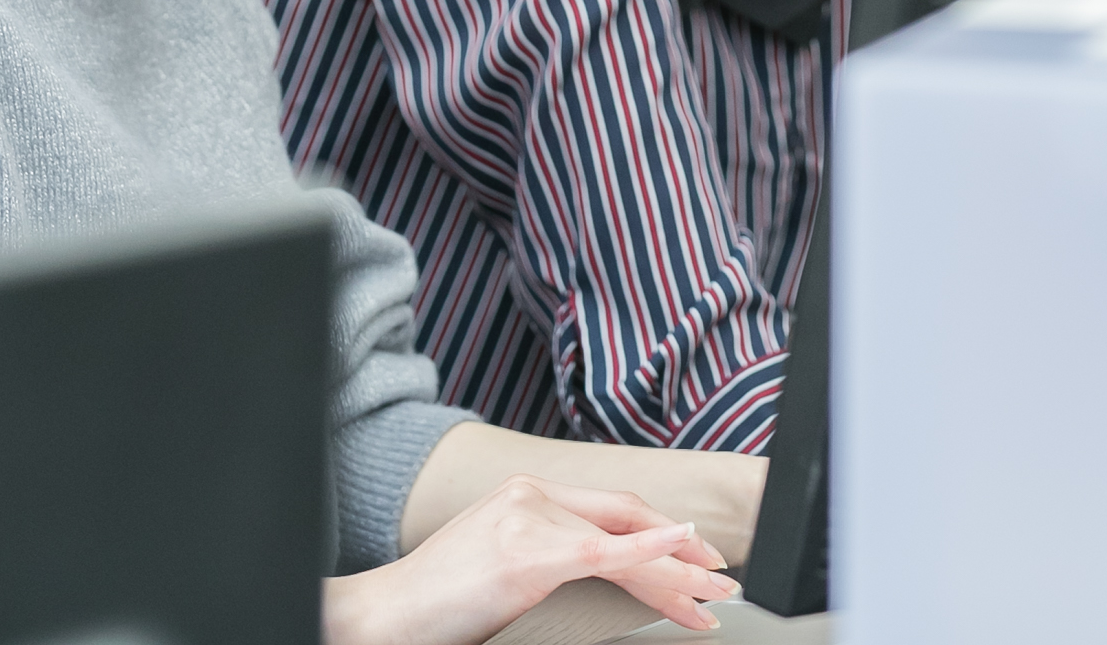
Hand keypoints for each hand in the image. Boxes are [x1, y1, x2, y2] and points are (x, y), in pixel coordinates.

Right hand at [396, 419, 768, 565]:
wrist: (386, 614)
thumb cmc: (439, 600)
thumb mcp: (502, 562)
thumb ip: (550, 553)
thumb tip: (605, 569)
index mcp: (527, 492)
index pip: (613, 508)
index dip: (663, 531)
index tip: (698, 558)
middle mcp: (532, 494)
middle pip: (627, 521)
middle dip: (683, 554)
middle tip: (720, 582)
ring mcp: (530, 519)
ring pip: (624, 545)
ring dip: (676, 577)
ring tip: (710, 601)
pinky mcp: (529, 553)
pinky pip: (604, 551)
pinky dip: (650, 550)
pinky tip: (682, 549)